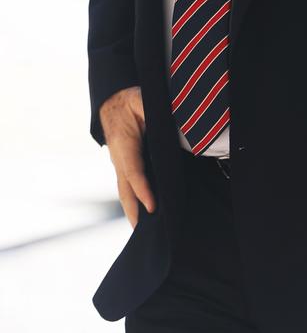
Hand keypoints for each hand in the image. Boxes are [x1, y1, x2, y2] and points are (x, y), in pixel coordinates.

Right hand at [99, 86, 155, 228]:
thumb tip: (168, 116)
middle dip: (134, 212)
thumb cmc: (130, 101)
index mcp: (124, 144)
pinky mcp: (125, 166)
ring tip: (143, 231)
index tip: (152, 207)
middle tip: (143, 233)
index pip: (134, 172)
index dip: (142, 190)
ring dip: (132, 211)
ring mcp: (120, 164)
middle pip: (125, 191)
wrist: (113, 102)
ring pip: (125, 192)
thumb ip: (149, 108)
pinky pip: (129, 187)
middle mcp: (119, 159)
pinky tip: (145, 213)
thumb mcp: (141, 99)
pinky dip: (135, 201)